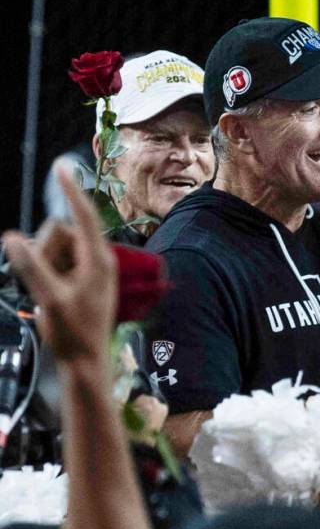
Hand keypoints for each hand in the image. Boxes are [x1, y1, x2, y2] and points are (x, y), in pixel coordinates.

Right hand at [3, 166, 117, 365]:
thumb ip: (31, 266)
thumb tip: (11, 236)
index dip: (70, 190)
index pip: (84, 215)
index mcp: (99, 260)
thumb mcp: (49, 298)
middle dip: (43, 250)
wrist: (86, 362)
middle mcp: (97, 258)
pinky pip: (54, 262)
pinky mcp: (80, 278)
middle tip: (47, 285)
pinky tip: (51, 297)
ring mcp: (89, 268)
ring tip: (51, 295)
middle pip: (59, 233)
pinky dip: (45, 273)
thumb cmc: (72, 332)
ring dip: (43, 264)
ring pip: (53, 248)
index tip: (61, 166)